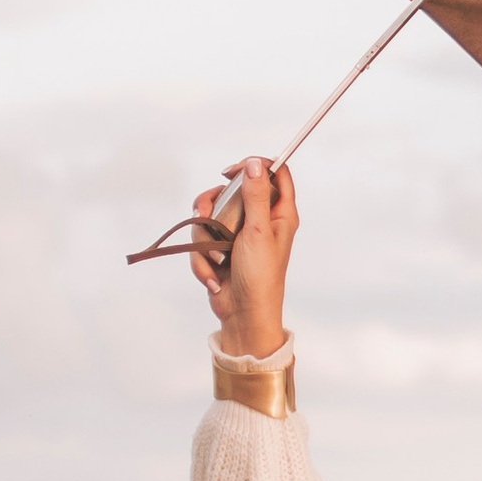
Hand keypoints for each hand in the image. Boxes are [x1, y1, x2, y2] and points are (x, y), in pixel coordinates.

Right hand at [190, 157, 296, 354]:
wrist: (243, 315)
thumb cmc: (260, 278)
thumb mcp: (259, 231)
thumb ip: (256, 196)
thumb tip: (254, 165)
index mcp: (279, 214)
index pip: (274, 174)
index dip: (253, 166)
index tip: (231, 173)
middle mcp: (260, 220)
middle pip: (232, 190)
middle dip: (212, 205)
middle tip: (205, 214)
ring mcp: (238, 235)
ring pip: (210, 215)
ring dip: (205, 239)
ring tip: (215, 259)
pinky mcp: (220, 249)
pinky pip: (202, 240)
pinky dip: (203, 258)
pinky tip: (213, 276)